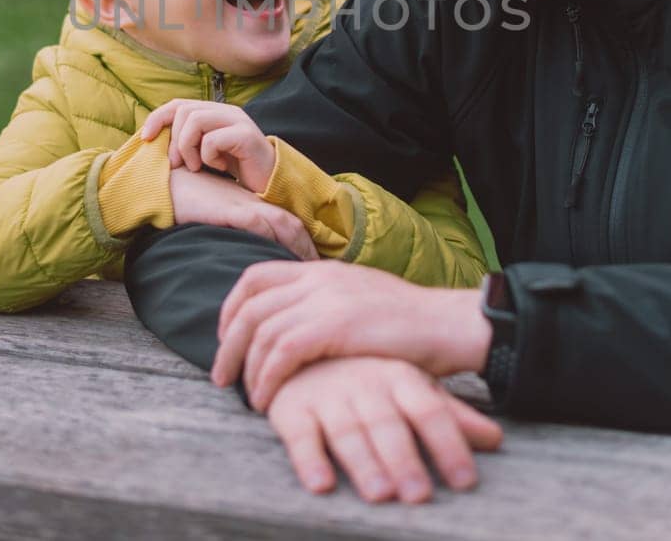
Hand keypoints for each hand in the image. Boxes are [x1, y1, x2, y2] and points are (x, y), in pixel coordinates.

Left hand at [142, 99, 275, 193]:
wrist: (271, 183)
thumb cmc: (236, 171)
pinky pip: (212, 140)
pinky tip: (219, 167)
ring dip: (187, 148)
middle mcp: (226, 111)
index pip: (178, 104)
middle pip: (184, 111)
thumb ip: (187, 141)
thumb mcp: (206, 153)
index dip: (157, 118)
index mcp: (214, 112)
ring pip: (195, 121)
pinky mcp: (246, 135)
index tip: (145, 139)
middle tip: (177, 164)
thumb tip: (154, 140)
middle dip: (173, 140)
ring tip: (196, 166)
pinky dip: (207, 157)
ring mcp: (237, 120)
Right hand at [169, 166, 317, 259]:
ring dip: (298, 247)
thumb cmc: (192, 204)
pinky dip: (273, 241)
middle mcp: (255, 204)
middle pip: (294, 224)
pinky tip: (278, 261)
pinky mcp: (231, 210)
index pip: (291, 223)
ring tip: (306, 269)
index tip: (312, 265)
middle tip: (318, 271)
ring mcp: (245, 205)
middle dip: (309, 248)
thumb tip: (252, 261)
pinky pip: (259, 225)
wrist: (169, 186)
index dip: (305, 244)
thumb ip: (238, 232)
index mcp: (255, 205)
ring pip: (284, 224)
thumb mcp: (221, 218)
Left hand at [212, 261, 490, 409]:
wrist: (448, 324)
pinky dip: (267, 378)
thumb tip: (300, 329)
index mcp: (321, 270)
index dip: (231, 308)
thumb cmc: (411, 326)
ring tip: (247, 396)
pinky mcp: (334, 325)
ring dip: (246, 368)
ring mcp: (325, 299)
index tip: (227, 338)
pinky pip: (281, 352)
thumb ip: (328, 306)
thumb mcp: (361, 302)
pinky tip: (267, 399)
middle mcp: (317, 279)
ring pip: (260, 331)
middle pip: (249, 305)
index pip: (256, 276)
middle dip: (228, 343)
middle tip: (222, 376)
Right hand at [264, 357, 501, 502]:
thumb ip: (451, 415)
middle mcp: (365, 383)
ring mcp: (327, 395)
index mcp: (399, 376)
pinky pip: (299, 435)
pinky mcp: (291, 409)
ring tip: (380, 494)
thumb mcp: (412, 388)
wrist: (302, 350)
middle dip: (403, 459)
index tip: (465, 481)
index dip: (448, 444)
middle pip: (388, 423)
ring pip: (347, 431)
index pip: (430, 410)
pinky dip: (308, 459)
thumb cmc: (369, 379)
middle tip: (418, 494)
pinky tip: (321, 484)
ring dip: (363, 463)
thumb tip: (496, 439)